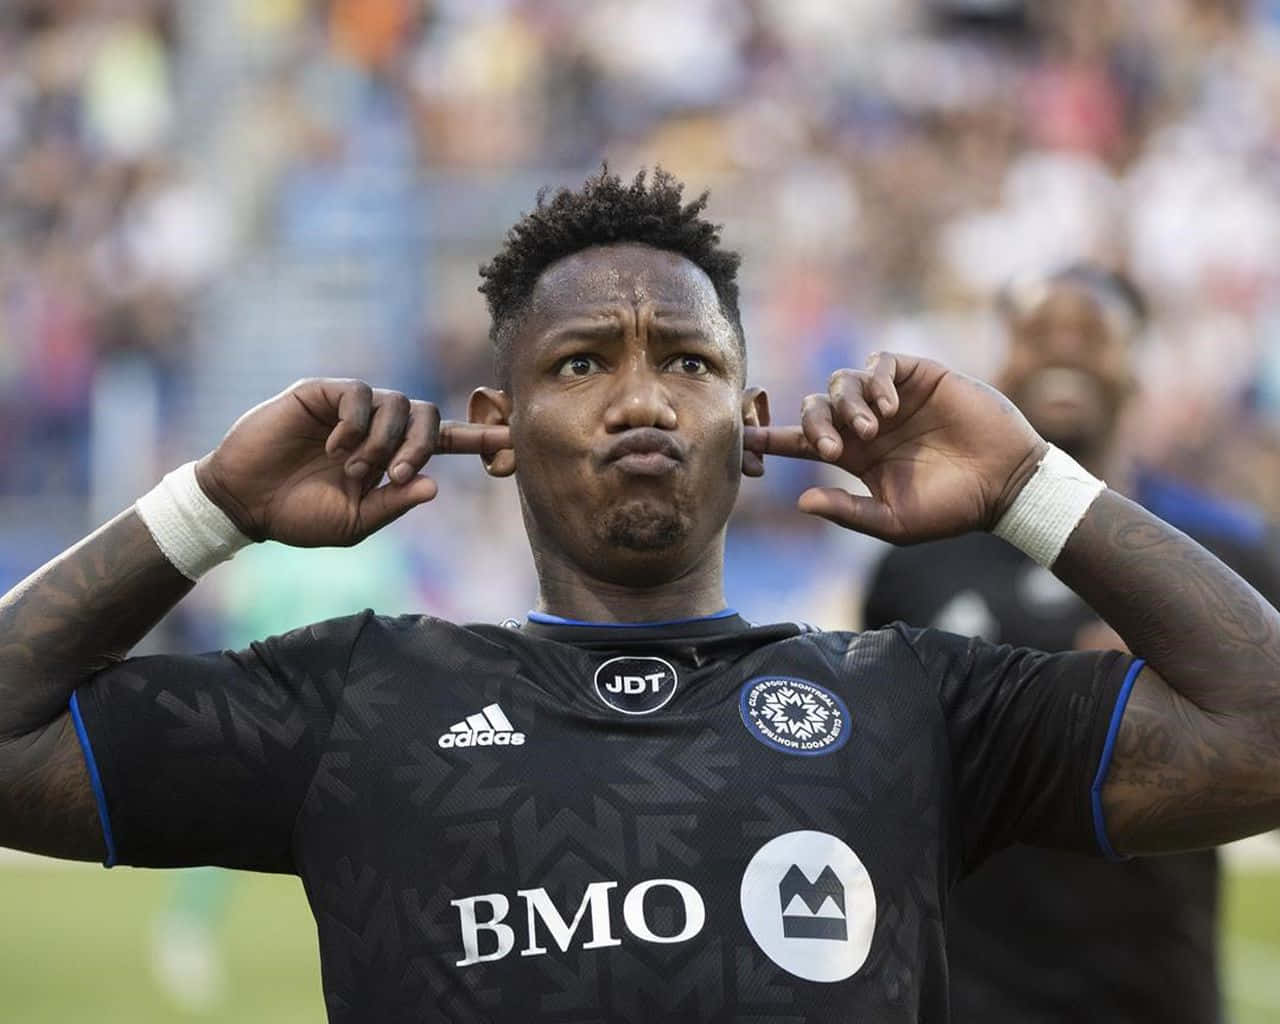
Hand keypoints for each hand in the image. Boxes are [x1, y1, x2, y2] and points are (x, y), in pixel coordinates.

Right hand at [194, 378, 510, 546]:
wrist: (244, 503)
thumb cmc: (298, 516)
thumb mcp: (354, 522)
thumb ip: (393, 504)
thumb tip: (434, 487)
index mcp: (389, 457)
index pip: (442, 440)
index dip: (477, 438)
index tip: (511, 439)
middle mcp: (376, 428)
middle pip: (426, 415)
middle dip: (423, 445)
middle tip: (398, 474)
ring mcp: (350, 408)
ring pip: (397, 403)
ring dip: (385, 440)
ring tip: (353, 469)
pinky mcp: (322, 393)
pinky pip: (360, 393)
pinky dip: (357, 424)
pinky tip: (335, 449)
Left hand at [745, 353, 1046, 542]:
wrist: (1006, 485)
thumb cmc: (952, 509)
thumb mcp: (893, 521)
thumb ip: (849, 511)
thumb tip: (801, 502)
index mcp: (855, 455)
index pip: (802, 441)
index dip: (774, 438)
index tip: (749, 440)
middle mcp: (867, 422)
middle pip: (816, 405)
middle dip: (814, 423)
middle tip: (832, 447)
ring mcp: (891, 397)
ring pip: (842, 381)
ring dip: (847, 404)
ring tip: (871, 429)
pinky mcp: (919, 376)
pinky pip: (881, 363)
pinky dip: (876, 381)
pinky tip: (890, 408)